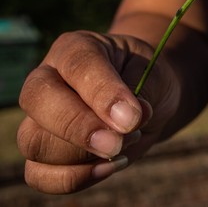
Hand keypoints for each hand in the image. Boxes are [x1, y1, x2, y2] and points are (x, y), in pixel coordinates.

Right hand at [16, 30, 180, 193]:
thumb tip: (123, 124)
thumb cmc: (147, 77)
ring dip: (82, 155)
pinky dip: (74, 178)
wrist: (149, 97)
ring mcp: (39, 116)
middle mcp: (47, 78)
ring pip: (35, 142)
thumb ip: (139, 93)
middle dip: (80, 129)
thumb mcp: (153, 73)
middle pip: (38, 101)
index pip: (78, 65)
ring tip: (124, 144)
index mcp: (75, 48)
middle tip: (120, 142)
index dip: (103, 93)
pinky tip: (108, 167)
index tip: (132, 117)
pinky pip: (39, 174)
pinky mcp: (43, 152)